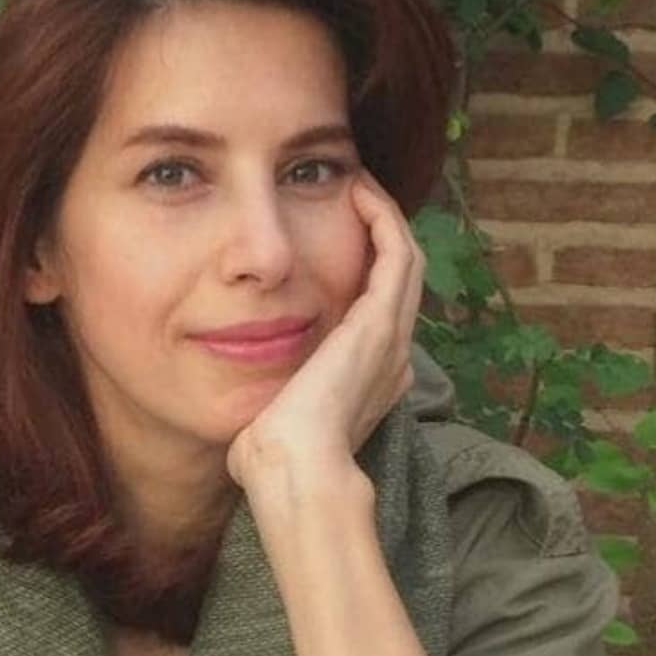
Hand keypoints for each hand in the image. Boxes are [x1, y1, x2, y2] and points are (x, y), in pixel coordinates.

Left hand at [225, 168, 424, 491]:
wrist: (293, 468)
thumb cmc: (273, 457)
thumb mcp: (274, 426)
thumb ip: (271, 413)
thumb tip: (250, 425)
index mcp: (370, 380)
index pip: (377, 315)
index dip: (364, 275)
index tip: (334, 246)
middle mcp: (390, 356)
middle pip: (397, 280)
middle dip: (379, 236)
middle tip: (355, 199)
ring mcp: (390, 338)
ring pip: (405, 261)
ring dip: (386, 220)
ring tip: (360, 187)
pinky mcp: (378, 322)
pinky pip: (397, 254)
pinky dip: (385, 220)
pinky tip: (360, 192)